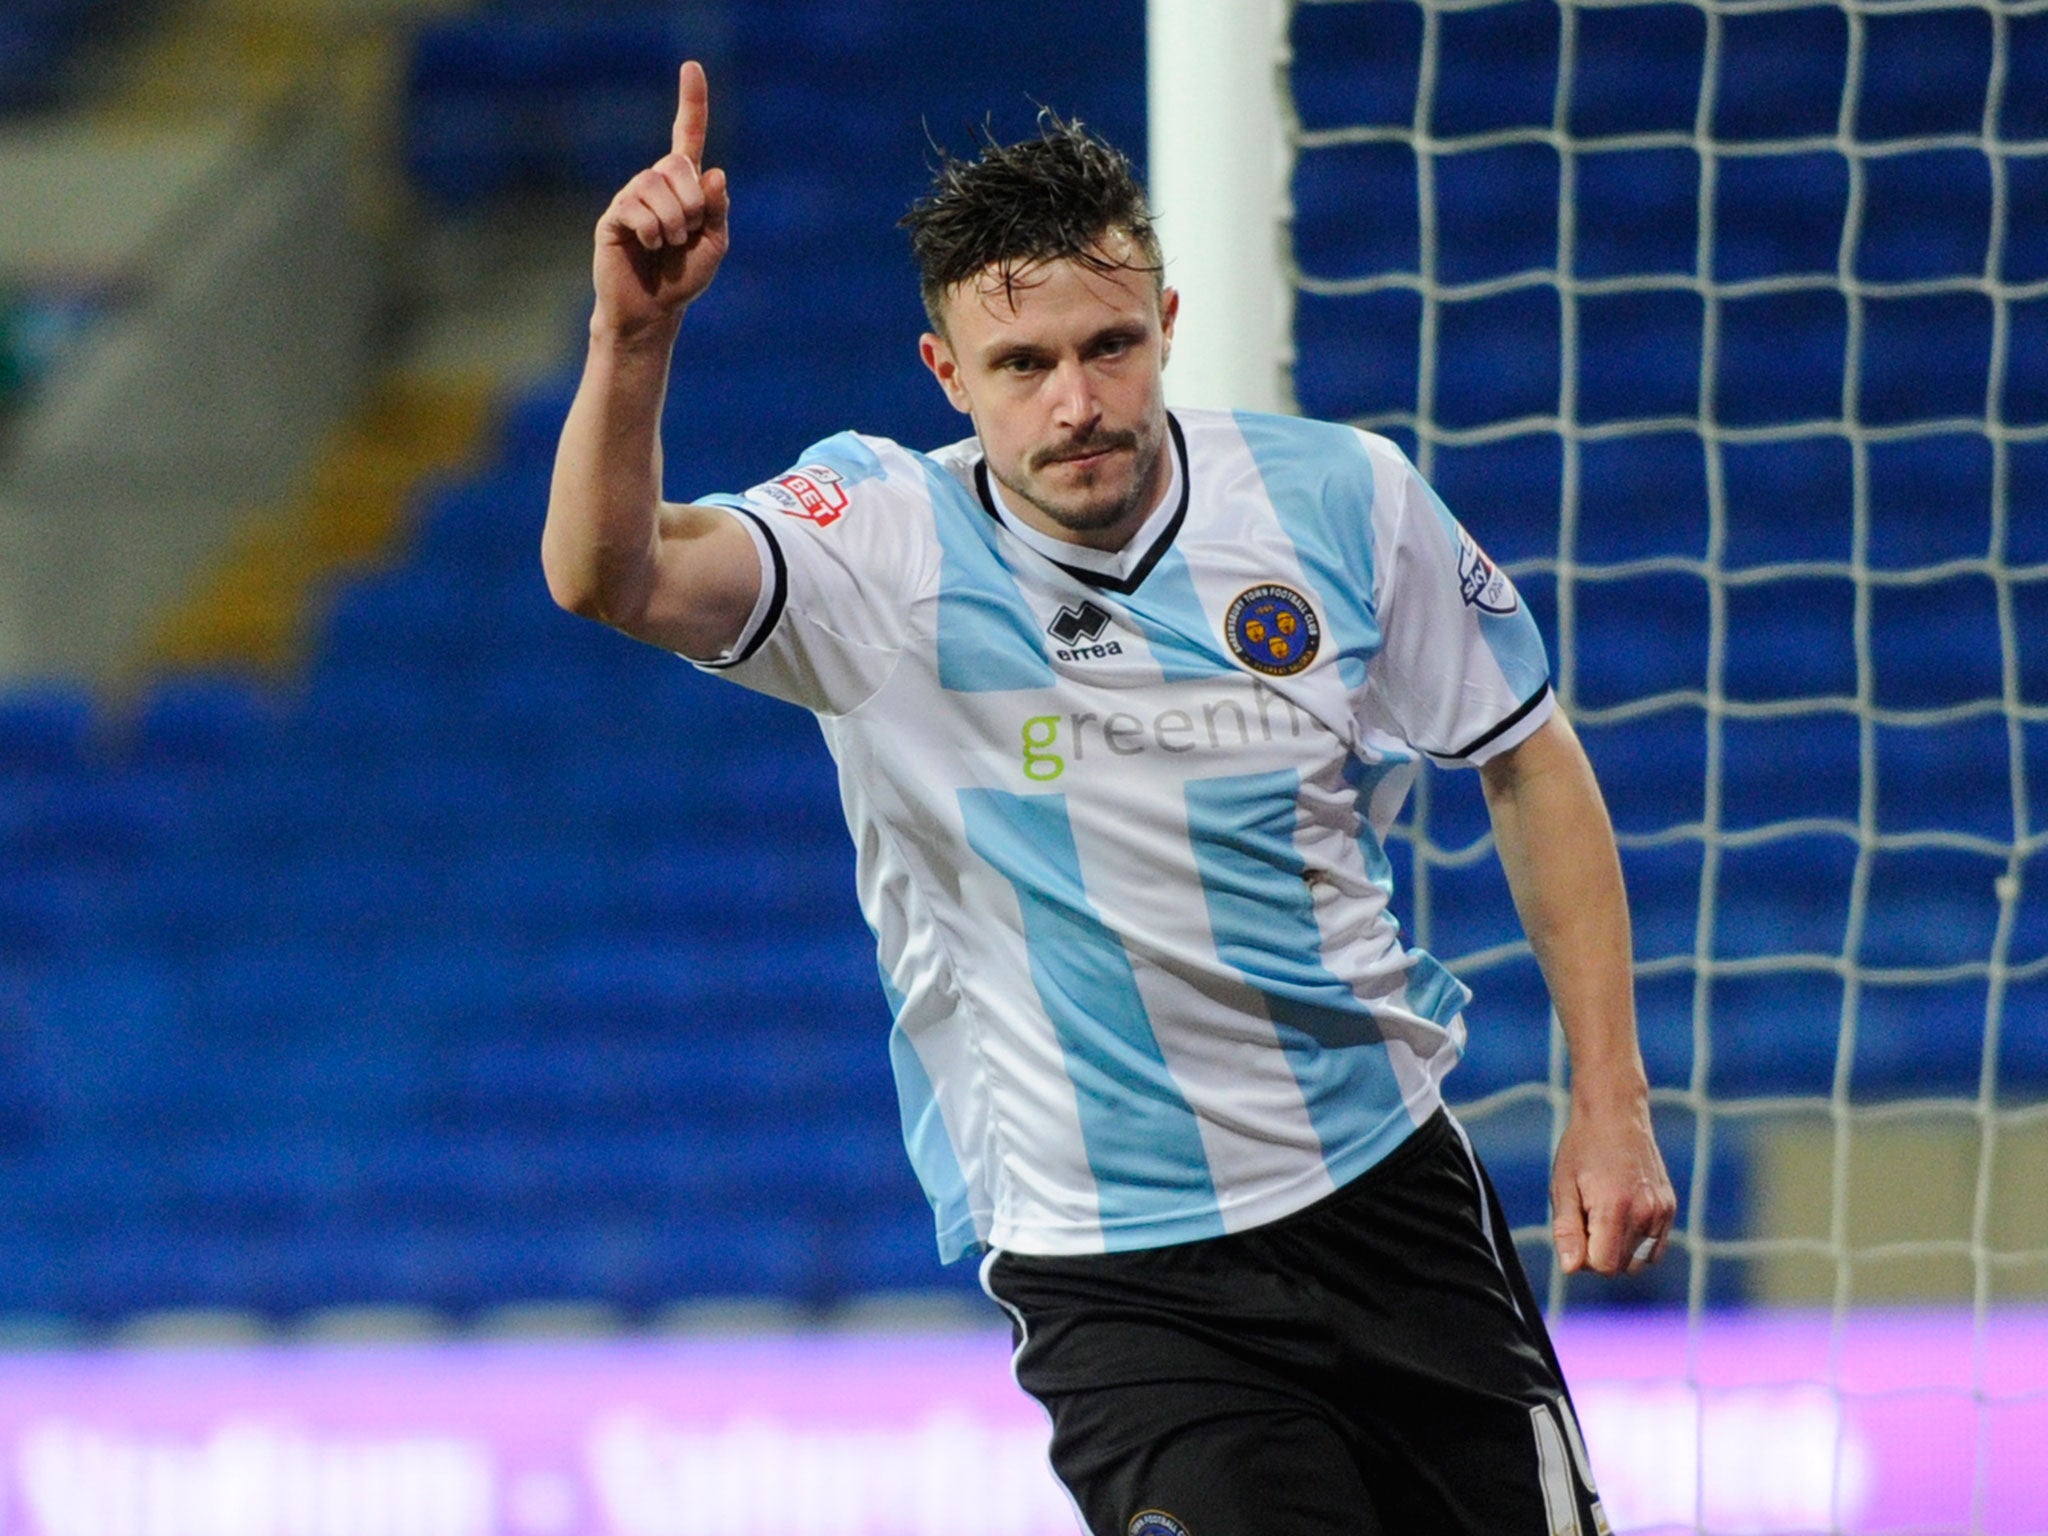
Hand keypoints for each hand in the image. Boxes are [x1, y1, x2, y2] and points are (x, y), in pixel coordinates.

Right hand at [592, 60, 730, 337]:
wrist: (653, 312)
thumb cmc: (683, 278)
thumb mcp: (714, 245)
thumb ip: (718, 211)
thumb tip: (715, 172)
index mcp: (685, 186)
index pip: (688, 135)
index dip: (692, 102)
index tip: (691, 66)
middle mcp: (656, 183)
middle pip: (678, 165)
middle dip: (694, 204)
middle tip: (689, 234)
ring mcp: (632, 196)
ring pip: (657, 187)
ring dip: (675, 223)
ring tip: (669, 245)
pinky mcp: (613, 215)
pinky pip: (636, 208)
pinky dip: (653, 231)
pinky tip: (649, 246)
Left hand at [1550, 1092, 1676, 1276]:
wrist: (1615, 1114)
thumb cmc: (1582, 1149)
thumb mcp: (1563, 1187)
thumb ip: (1567, 1230)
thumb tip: (1570, 1268)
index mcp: (1616, 1208)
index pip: (1603, 1266)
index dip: (1584, 1256)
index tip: (1577, 1227)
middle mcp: (1646, 1213)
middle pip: (1621, 1267)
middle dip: (1600, 1253)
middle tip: (1588, 1216)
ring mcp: (1662, 1211)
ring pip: (1640, 1261)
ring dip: (1619, 1250)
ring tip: (1605, 1215)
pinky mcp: (1670, 1208)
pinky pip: (1654, 1248)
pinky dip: (1637, 1243)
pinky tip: (1622, 1215)